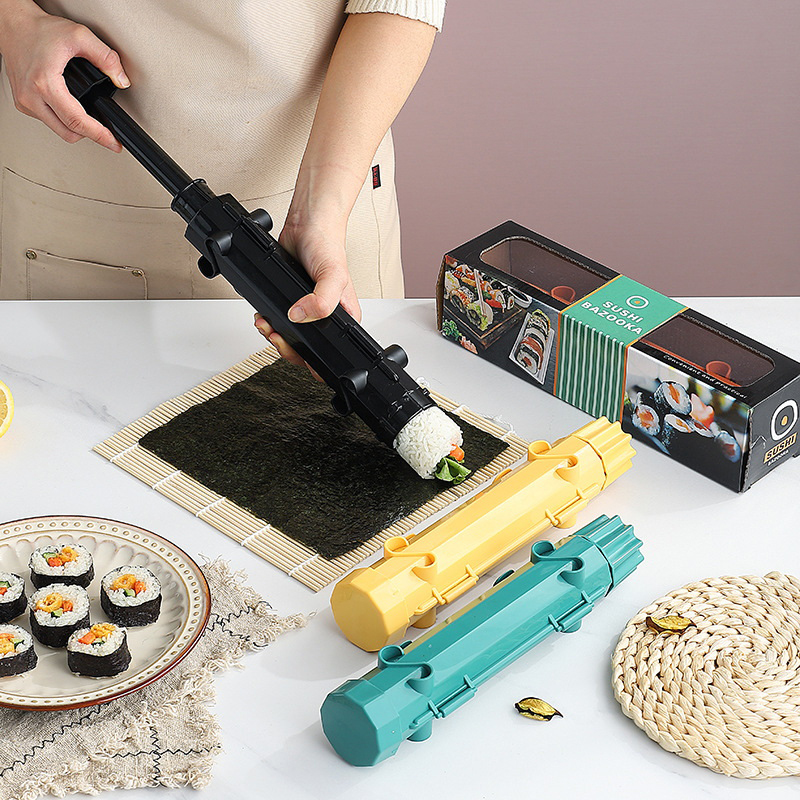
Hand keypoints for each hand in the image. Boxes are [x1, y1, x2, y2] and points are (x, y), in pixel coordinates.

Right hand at [0, 4, 128, 150]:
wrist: (13, 25)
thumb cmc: (39, 30)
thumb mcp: (80, 36)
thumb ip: (106, 58)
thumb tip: (122, 80)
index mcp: (44, 83)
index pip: (77, 121)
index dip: (99, 135)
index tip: (114, 143)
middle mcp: (31, 96)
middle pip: (68, 132)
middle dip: (91, 135)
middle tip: (108, 135)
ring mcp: (25, 101)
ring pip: (59, 130)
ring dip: (77, 129)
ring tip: (92, 123)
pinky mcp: (22, 103)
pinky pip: (49, 122)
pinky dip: (63, 121)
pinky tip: (73, 112)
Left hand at [254, 216, 360, 371]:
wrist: (307, 224)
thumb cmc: (328, 246)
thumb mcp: (333, 277)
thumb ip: (321, 302)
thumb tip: (300, 316)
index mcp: (343, 319)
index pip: (329, 352)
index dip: (311, 360)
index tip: (295, 350)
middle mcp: (325, 317)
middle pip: (305, 350)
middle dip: (285, 347)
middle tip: (275, 335)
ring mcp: (306, 311)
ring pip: (289, 337)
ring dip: (273, 335)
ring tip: (266, 324)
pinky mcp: (289, 302)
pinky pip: (278, 321)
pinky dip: (268, 321)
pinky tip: (264, 315)